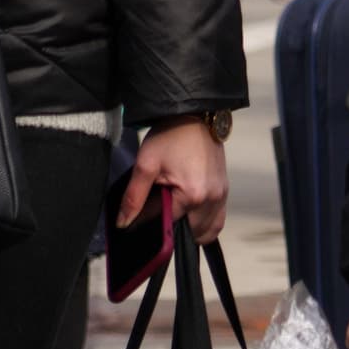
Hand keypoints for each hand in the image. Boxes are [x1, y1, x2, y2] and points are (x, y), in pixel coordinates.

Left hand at [118, 118, 229, 242]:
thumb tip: (123, 223)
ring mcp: (222, 196)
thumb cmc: (171, 136)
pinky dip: (204, 224)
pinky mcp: (225, 191)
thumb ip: (134, 197)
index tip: (146, 208)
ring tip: (176, 212)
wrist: (195, 115)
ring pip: (206, 231)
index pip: (168, 225)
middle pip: (189, 232)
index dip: (153, 220)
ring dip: (191, 229)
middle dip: (174, 227)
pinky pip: (217, 220)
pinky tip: (191, 214)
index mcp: (193, 196)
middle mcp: (212, 200)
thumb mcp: (145, 164)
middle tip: (162, 206)